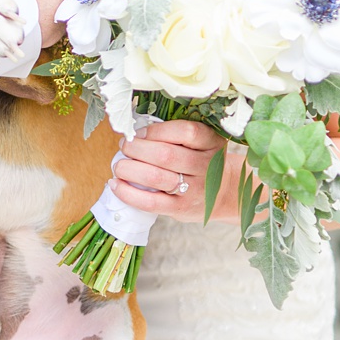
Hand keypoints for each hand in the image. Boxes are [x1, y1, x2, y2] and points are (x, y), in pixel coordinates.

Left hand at [107, 118, 227, 220]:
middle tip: (125, 147)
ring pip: (155, 177)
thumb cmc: (199, 162)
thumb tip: (132, 130)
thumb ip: (174, 135)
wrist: (223, 194)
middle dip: (135, 148)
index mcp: (211, 143)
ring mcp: (195, 190)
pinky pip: (150, 202)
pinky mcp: (181, 208)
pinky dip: (127, 193)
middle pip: (165, 155)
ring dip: (128, 169)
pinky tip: (115, 184)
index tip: (139, 133)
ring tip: (119, 166)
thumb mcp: (199, 143)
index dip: (156, 131)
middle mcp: (206, 166)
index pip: (186, 132)